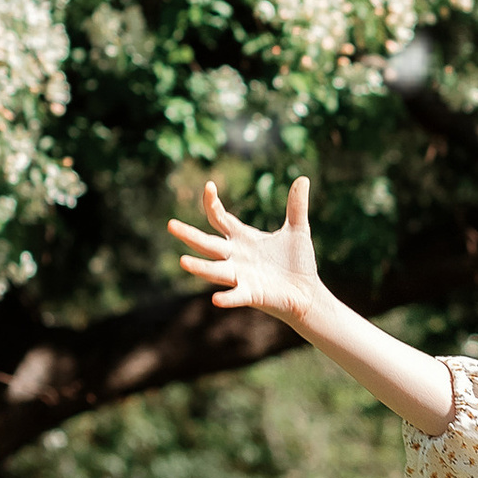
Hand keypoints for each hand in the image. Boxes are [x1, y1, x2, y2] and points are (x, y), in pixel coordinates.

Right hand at [169, 176, 324, 325]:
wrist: (307, 292)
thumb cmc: (296, 261)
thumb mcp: (297, 230)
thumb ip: (296, 206)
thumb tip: (303, 179)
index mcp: (243, 239)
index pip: (220, 219)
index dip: (213, 204)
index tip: (209, 186)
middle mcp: (236, 257)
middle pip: (208, 244)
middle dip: (189, 235)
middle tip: (170, 225)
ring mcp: (241, 276)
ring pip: (215, 270)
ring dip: (200, 267)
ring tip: (183, 261)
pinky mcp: (252, 294)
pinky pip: (236, 296)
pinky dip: (227, 297)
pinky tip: (216, 299)